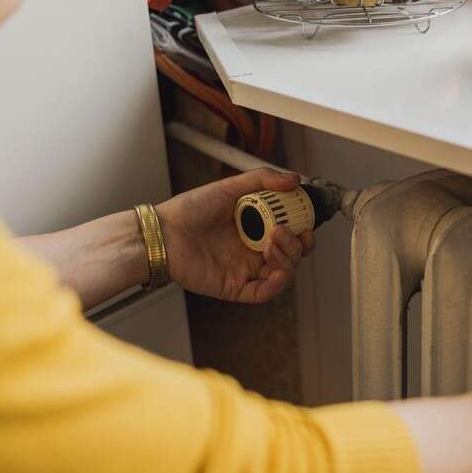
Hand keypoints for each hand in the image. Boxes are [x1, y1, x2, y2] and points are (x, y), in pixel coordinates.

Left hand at [156, 169, 315, 303]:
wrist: (164, 232)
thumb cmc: (190, 210)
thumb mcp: (230, 187)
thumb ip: (263, 180)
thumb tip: (295, 179)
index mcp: (256, 228)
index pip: (291, 233)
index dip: (304, 230)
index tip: (306, 220)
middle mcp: (254, 250)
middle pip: (293, 254)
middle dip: (299, 244)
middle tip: (286, 231)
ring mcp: (246, 270)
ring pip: (284, 273)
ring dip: (288, 258)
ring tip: (273, 241)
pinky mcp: (236, 287)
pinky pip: (265, 293)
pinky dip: (277, 284)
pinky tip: (276, 269)